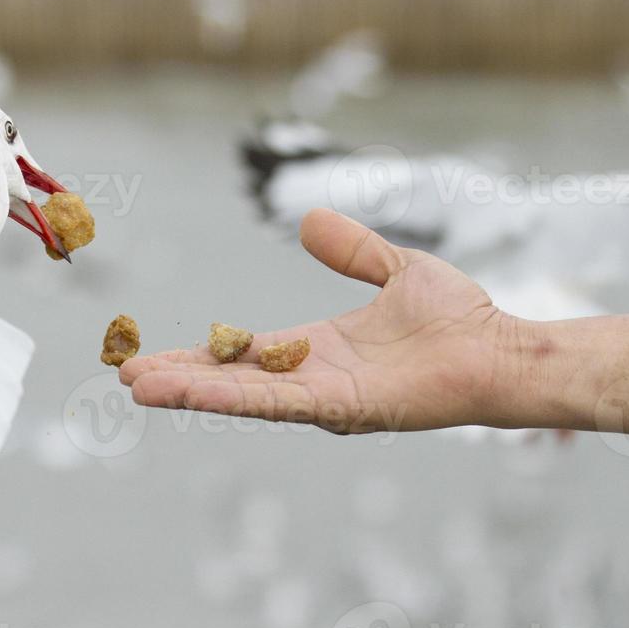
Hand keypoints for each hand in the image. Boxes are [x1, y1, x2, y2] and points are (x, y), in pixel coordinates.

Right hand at [119, 209, 541, 433]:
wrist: (502, 348)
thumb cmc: (460, 318)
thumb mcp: (395, 269)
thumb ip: (353, 250)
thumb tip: (309, 219)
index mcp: (318, 349)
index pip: (245, 355)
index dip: (201, 357)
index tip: (154, 355)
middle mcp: (313, 378)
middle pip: (232, 380)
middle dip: (181, 379)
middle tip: (126, 375)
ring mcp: (325, 398)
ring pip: (243, 396)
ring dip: (190, 391)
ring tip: (138, 386)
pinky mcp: (343, 408)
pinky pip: (278, 401)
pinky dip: (231, 397)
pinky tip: (191, 393)